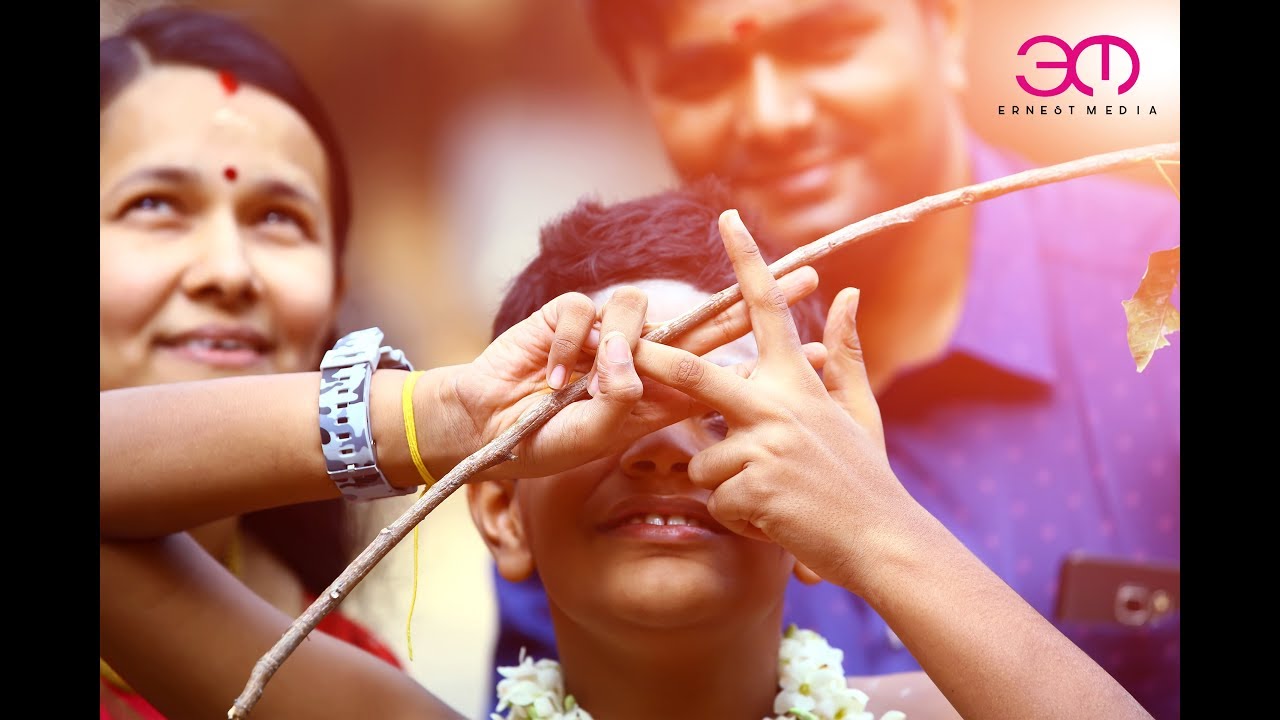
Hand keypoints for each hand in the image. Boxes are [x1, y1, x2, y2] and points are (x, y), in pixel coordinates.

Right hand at [439, 264, 822, 481]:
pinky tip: (549, 380)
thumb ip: (633, 403)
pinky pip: (582, 311)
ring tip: (592, 389)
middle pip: (704, 316)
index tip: (817, 351)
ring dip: (615, 351)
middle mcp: (642, 356)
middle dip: (756, 294)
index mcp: (659, 391)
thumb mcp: (603, 433)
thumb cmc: (547, 441)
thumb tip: (659, 374)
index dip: (765, 355)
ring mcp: (607, 332)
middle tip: (807, 277)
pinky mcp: (569, 315)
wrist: (489, 431)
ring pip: (635, 310)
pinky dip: (565, 346)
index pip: (723, 366)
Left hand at [633, 210, 920, 588]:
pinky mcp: (754, 487)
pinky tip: (772, 520)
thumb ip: (845, 352)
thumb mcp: (858, 409)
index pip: (767, 308)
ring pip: (704, 459)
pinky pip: (717, 499)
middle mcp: (778, 405)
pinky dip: (737, 516)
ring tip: (770, 498)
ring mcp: (765, 446)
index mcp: (797, 381)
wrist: (881, 539)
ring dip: (725, 484)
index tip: (725, 218)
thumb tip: (847, 293)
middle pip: (696, 373)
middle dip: (652, 359)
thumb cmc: (865, 476)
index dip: (746, 261)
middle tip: (619, 344)